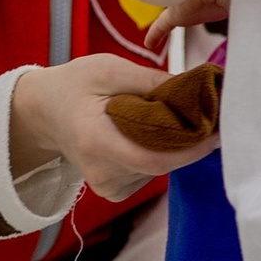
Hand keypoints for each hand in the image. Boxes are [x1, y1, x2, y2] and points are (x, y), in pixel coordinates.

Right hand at [10, 52, 216, 195]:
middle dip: (187, 140)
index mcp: (96, 141)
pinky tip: (148, 135)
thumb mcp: (108, 69)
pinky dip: (158, 154)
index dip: (190, 149)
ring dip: (173, 146)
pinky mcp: (113, 192)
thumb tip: (192, 89)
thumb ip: (150, 80)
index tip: (215, 131)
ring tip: (168, 119)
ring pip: (159, 169)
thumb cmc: (75, 85)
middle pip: (161, 163)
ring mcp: (106, 186)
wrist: (44, 112)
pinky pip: (150, 174)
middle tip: (203, 113)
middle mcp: (101, 172)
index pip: (154, 158)